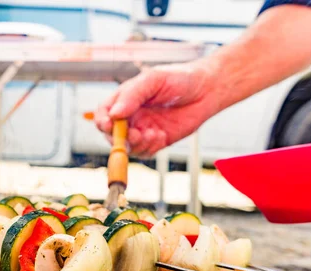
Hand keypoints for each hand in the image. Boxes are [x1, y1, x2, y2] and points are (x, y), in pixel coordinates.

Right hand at [94, 61, 221, 157]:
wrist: (207, 89)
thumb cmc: (179, 78)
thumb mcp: (153, 79)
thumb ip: (132, 95)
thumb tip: (114, 113)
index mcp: (124, 100)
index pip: (104, 114)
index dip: (102, 122)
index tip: (109, 125)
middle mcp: (131, 116)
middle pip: (112, 135)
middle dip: (120, 138)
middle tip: (135, 134)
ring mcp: (142, 130)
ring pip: (128, 147)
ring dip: (137, 144)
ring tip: (152, 134)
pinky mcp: (156, 141)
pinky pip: (145, 152)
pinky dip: (150, 147)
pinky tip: (160, 135)